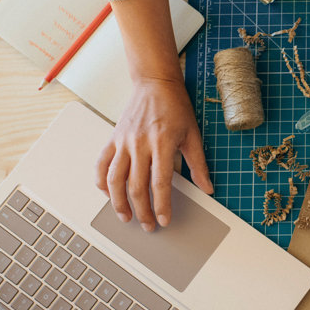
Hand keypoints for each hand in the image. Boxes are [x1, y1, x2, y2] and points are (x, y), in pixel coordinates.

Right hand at [96, 77, 211, 230]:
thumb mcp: (193, 135)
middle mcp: (139, 144)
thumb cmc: (175, 107)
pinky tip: (108, 194)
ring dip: (117, 202)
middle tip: (147, 225)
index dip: (161, 205)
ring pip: (114, 179)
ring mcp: (123, 142)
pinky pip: (101, 164)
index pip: (160, 183)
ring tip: (125, 216)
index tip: (163, 220)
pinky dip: (102, 182)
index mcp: (162, 143)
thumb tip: (208, 188)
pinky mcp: (113, 138)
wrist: (155, 84)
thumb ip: (198, 165)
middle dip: (142, 210)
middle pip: (136, 186)